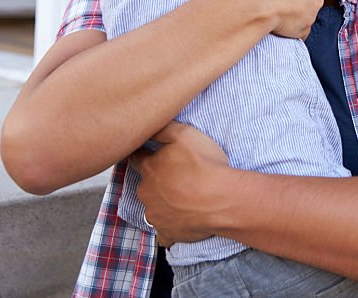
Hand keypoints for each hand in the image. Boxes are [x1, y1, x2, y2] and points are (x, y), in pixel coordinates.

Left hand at [130, 122, 231, 246]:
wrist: (221, 199)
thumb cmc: (204, 165)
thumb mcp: (184, 134)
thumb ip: (163, 129)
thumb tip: (148, 124)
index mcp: (149, 169)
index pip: (136, 158)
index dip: (141, 153)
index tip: (147, 152)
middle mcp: (147, 193)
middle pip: (145, 184)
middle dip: (155, 180)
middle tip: (176, 176)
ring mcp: (156, 215)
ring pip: (154, 207)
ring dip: (163, 203)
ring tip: (184, 198)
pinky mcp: (168, 233)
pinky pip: (164, 231)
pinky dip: (170, 226)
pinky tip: (182, 220)